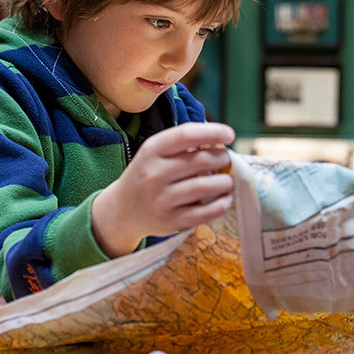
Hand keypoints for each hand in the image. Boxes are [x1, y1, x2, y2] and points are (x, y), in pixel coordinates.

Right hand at [92, 122, 235, 257]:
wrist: (123, 210)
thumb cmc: (149, 173)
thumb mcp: (156, 152)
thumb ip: (184, 143)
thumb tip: (220, 139)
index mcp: (152, 150)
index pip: (186, 135)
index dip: (213, 132)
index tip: (230, 134)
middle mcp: (154, 174)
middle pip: (202, 160)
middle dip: (222, 158)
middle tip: (225, 160)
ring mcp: (162, 199)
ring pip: (205, 186)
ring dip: (225, 181)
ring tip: (226, 180)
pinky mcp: (171, 221)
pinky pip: (205, 212)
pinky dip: (221, 204)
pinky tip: (225, 198)